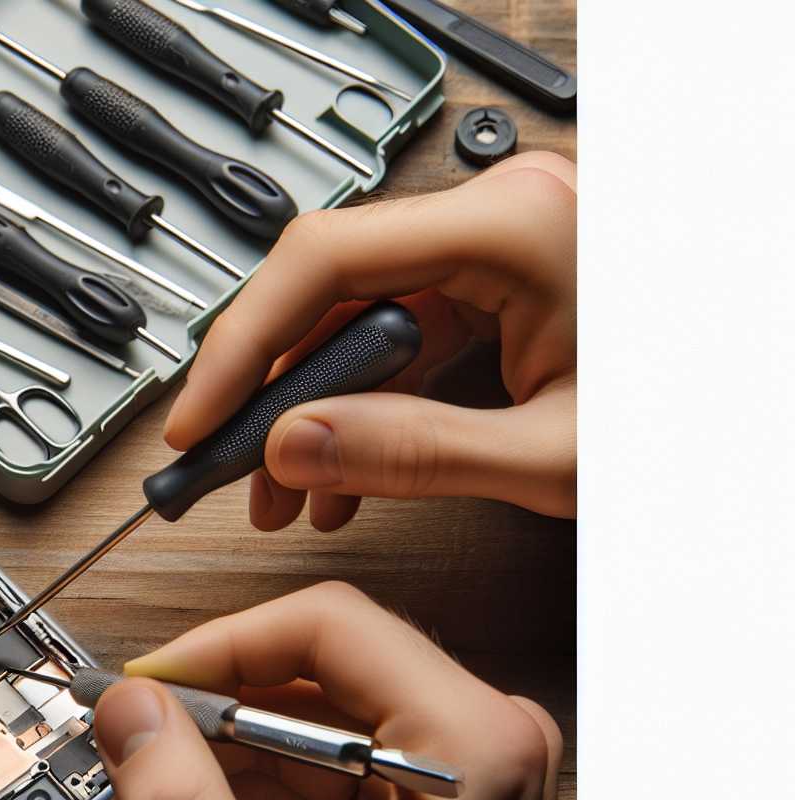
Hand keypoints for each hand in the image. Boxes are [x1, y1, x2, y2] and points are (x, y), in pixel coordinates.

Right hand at [78, 583, 568, 799]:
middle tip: (119, 779)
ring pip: (286, 754)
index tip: (142, 689)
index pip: (323, 627)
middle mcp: (469, 751)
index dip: (214, 651)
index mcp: (469, 746)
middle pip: (296, 693)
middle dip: (190, 749)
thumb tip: (132, 717)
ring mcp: (444, 791)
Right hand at [166, 154, 576, 530]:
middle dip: (269, 385)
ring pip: (355, 312)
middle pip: (328, 283)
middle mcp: (498, 214)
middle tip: (222, 460)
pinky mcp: (500, 277)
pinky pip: (401, 329)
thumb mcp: (553, 454)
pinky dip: (364, 399)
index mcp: (512, 226)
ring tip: (285, 491)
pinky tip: (342, 467)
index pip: (325, 258)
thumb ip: (420, 452)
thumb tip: (294, 447)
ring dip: (311, 403)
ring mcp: (498, 241)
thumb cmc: (692, 409)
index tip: (201, 418)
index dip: (243, 342)